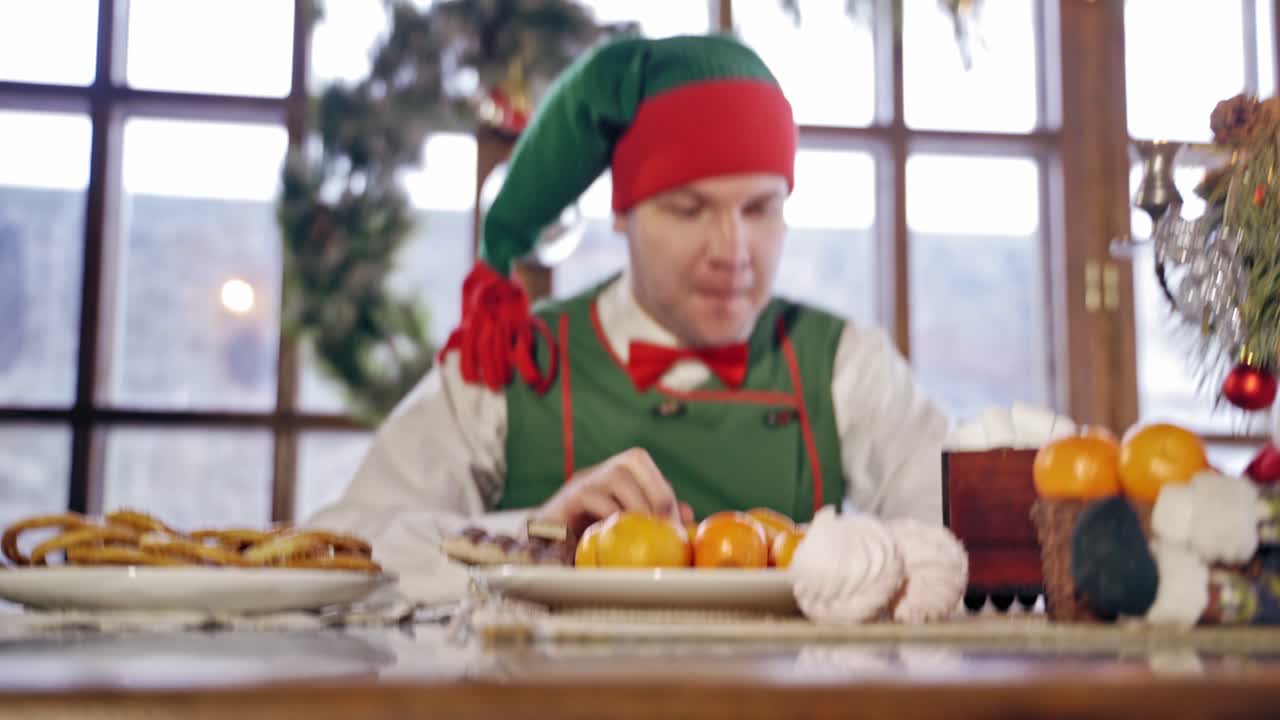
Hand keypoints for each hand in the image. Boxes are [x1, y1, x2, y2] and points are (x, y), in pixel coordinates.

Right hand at [533, 448, 693, 535]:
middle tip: (664, 528)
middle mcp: (599, 468)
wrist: (549, 545)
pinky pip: (592, 499)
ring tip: (644, 533)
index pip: (645, 463)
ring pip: (615, 476)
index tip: (676, 528)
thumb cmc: (593, 534)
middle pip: (635, 458)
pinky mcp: (566, 500)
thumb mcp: (629, 523)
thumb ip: (655, 515)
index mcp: (616, 470)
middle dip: (656, 492)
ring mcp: (582, 481)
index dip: (665, 493)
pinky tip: (617, 539)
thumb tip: (687, 513)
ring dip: (636, 505)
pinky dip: (610, 517)